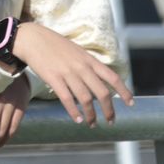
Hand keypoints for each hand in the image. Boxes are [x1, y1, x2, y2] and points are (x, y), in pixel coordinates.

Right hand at [13, 22, 133, 125]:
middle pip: (102, 93)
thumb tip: (97, 81)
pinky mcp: (54, 78)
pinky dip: (74, 112)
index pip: (113, 78)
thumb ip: (88, 64)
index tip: (130, 103)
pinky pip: (67, 99)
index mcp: (90, 60)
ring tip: (92, 124)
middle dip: (109, 110)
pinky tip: (77, 120)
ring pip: (86, 99)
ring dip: (91, 115)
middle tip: (110, 121)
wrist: (32, 39)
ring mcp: (68, 73)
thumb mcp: (77, 51)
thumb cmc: (54, 45)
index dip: (124, 92)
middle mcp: (82, 67)